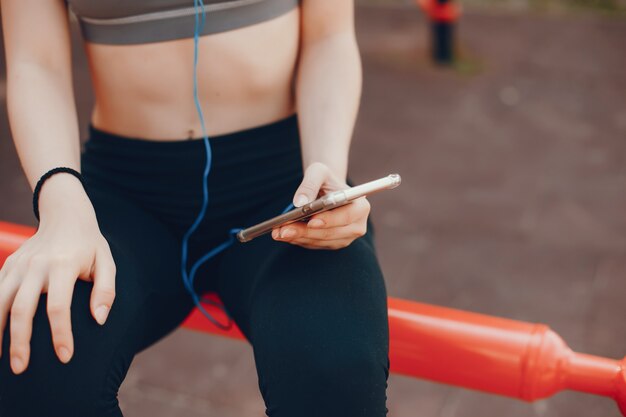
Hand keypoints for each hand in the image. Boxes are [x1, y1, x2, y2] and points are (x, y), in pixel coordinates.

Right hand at [0, 180, 115, 373]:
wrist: (65, 214)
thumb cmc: (89, 244)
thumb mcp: (106, 261)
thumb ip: (106, 290)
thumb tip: (99, 320)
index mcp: (63, 265)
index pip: (59, 306)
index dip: (61, 334)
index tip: (65, 357)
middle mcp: (36, 265)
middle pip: (21, 309)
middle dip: (19, 341)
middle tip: (20, 368)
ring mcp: (18, 265)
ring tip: (1, 359)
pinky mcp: (7, 266)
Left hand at [272, 162, 369, 249]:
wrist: (326, 189)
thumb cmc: (325, 179)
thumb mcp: (318, 172)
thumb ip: (310, 184)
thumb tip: (299, 203)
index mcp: (360, 207)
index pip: (345, 217)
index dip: (329, 221)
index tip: (311, 221)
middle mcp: (356, 226)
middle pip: (329, 233)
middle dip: (304, 231)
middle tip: (283, 229)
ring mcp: (344, 238)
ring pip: (319, 241)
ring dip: (297, 237)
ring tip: (277, 232)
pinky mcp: (332, 244)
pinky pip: (313, 244)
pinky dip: (297, 239)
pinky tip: (282, 234)